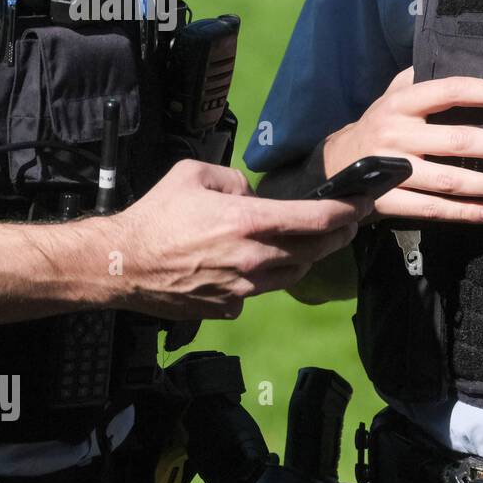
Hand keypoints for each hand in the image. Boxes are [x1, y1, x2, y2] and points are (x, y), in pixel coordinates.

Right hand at [101, 159, 370, 319]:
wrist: (119, 265)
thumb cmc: (154, 216)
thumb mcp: (195, 174)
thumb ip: (234, 178)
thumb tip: (254, 192)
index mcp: (250, 221)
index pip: (317, 218)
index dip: (348, 210)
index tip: (364, 204)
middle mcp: (254, 258)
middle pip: (315, 250)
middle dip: (338, 235)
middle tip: (348, 223)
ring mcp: (243, 288)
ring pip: (294, 273)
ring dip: (307, 257)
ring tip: (310, 242)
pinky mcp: (229, 308)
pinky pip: (261, 292)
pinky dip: (268, 277)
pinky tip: (260, 265)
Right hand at [320, 66, 482, 223]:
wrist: (330, 166)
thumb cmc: (376, 126)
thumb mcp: (391, 95)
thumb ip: (421, 78)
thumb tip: (458, 54)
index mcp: (401, 103)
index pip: (450, 91)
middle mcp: (397, 134)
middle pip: (458, 140)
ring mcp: (392, 170)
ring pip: (450, 180)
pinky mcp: (388, 201)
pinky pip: (433, 209)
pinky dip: (465, 212)